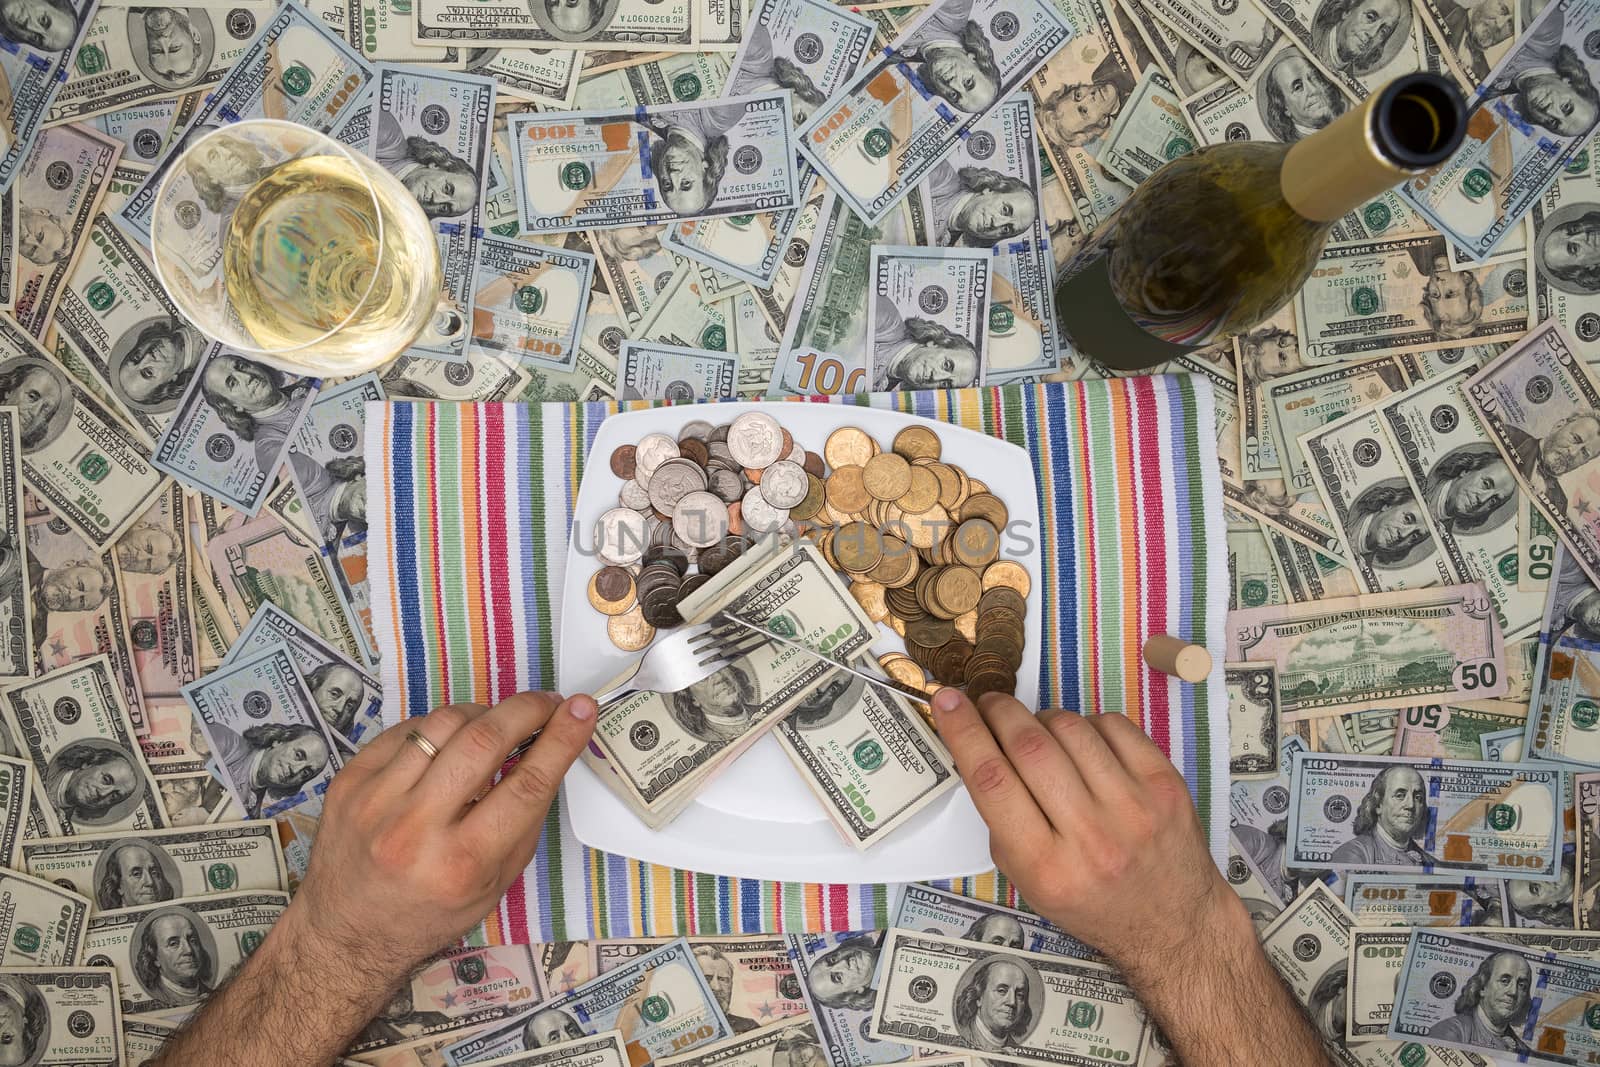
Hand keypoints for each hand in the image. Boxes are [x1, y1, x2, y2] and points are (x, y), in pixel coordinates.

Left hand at [287, 691, 596, 978]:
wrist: (348, 932)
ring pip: (444, 723)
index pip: (526, 785)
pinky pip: (408, 729)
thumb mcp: (495, 883)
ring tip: (497, 725)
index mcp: (462, 865)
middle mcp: (415, 830)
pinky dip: (440, 727)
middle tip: (548, 703)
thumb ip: (522, 820)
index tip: (582, 709)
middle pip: (484, 741)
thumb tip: (548, 750)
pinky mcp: (350, 781)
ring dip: (483, 714)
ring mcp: (376, 801)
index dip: (561, 739)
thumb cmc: (432, 912)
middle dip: (527, 710)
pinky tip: (451, 742)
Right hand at [930, 688, 1241, 976]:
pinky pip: (1113, 725)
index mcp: (1046, 867)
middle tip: (988, 705)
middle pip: (1029, 747)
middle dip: (999, 713)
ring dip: (1043, 720)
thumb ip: (1001, 819)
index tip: (946, 701)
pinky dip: (1087, 724)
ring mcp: (1135, 807)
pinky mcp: (1166, 784)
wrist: (1173, 923)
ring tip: (1040, 736)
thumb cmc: (1091, 902)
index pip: (992, 782)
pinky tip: (1083, 745)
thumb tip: (978, 745)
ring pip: (1070, 728)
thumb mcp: (1028, 880)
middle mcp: (1091, 837)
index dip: (963, 732)